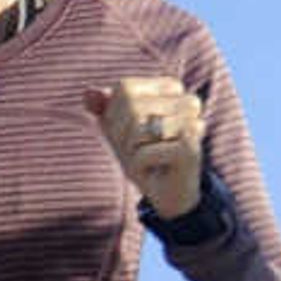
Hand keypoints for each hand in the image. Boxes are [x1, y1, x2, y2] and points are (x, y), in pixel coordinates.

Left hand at [84, 76, 206, 218]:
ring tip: (146, 159)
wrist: (168, 192)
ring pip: (137, 129)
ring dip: (130, 151)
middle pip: (130, 107)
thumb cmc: (143, 155)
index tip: (128, 132)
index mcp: (171, 88)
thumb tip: (88, 93)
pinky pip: (142, 154)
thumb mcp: (117, 129)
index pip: (124, 89)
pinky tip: (155, 170)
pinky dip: (138, 166)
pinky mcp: (190, 149)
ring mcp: (193, 124)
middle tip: (136, 150)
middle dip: (121, 134)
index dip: (113, 114)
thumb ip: (103, 108)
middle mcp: (188, 101)